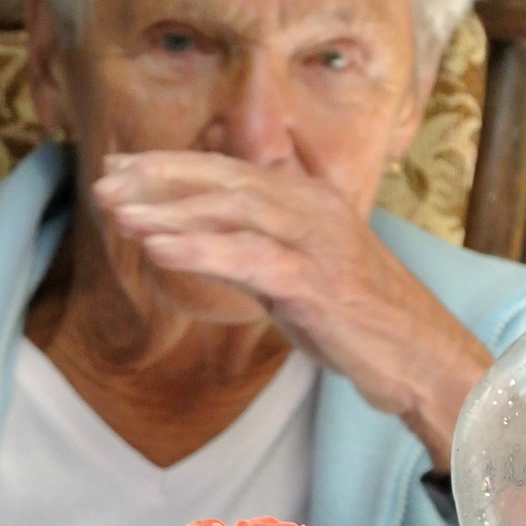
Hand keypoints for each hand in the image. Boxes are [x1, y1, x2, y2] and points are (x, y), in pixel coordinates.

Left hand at [93, 152, 489, 472]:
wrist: (423, 358)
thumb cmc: (359, 318)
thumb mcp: (296, 272)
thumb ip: (251, 245)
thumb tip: (198, 234)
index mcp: (305, 198)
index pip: (226, 172)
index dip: (169, 167)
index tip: (118, 168)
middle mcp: (311, 207)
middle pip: (222, 180)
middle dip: (158, 179)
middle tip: (102, 182)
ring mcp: (316, 242)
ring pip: (232, 212)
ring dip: (168, 210)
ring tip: (116, 213)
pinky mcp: (316, 283)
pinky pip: (248, 259)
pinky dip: (200, 250)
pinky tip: (157, 250)